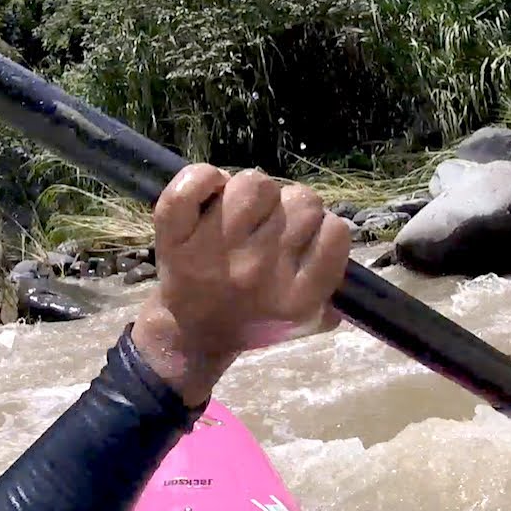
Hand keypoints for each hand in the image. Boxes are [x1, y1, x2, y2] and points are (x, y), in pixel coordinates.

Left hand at [131, 164, 350, 405]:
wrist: (192, 333)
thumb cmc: (255, 318)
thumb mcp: (307, 320)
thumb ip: (334, 287)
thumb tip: (335, 235)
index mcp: (296, 299)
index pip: (335, 231)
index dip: (324, 226)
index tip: (306, 239)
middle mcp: (257, 273)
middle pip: (302, 200)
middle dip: (291, 208)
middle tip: (272, 227)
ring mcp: (213, 251)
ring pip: (255, 183)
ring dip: (254, 192)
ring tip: (243, 212)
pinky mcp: (175, 235)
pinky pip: (195, 183)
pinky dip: (205, 177)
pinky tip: (213, 192)